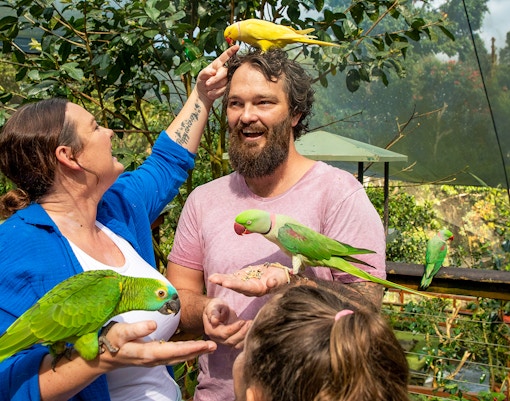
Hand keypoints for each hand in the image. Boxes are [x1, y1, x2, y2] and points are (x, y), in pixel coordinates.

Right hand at [98, 320, 216, 368]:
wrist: (102, 356)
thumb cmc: (110, 340)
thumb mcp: (120, 332)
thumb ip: (136, 329)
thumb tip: (153, 325)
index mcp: (146, 353)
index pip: (173, 350)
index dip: (190, 348)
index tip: (205, 344)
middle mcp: (152, 359)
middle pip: (178, 355)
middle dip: (197, 351)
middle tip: (214, 346)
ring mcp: (153, 360)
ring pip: (177, 357)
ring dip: (194, 352)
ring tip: (210, 347)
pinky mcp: (153, 358)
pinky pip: (172, 356)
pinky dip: (185, 352)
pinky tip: (195, 349)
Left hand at [196, 45, 238, 104]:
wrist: (203, 93)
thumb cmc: (202, 81)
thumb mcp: (201, 75)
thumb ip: (206, 72)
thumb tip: (213, 72)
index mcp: (218, 64)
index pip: (225, 56)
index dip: (231, 51)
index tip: (237, 46)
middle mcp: (224, 70)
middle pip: (225, 72)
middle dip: (215, 79)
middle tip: (207, 83)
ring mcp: (227, 79)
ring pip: (224, 82)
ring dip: (214, 86)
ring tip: (208, 87)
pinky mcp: (227, 88)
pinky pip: (223, 90)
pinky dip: (215, 92)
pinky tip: (210, 92)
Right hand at [203, 298, 249, 349]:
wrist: (217, 311)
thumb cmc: (215, 307)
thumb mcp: (212, 307)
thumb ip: (213, 313)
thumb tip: (214, 321)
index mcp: (211, 330)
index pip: (223, 333)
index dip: (234, 328)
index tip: (242, 321)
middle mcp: (218, 339)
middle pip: (231, 341)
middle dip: (242, 333)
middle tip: (250, 323)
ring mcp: (225, 341)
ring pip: (237, 344)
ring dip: (246, 336)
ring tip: (252, 325)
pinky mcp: (233, 340)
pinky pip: (241, 343)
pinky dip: (247, 337)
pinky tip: (252, 328)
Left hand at [209, 263, 290, 296]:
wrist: (280, 277)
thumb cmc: (282, 278)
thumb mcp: (281, 279)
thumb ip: (276, 282)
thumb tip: (270, 283)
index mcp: (258, 289)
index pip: (246, 288)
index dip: (236, 285)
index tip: (226, 283)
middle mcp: (249, 289)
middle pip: (236, 286)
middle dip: (225, 282)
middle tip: (214, 280)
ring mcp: (245, 284)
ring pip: (232, 282)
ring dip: (221, 280)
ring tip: (211, 278)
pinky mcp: (243, 279)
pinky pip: (231, 278)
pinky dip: (223, 277)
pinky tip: (213, 277)